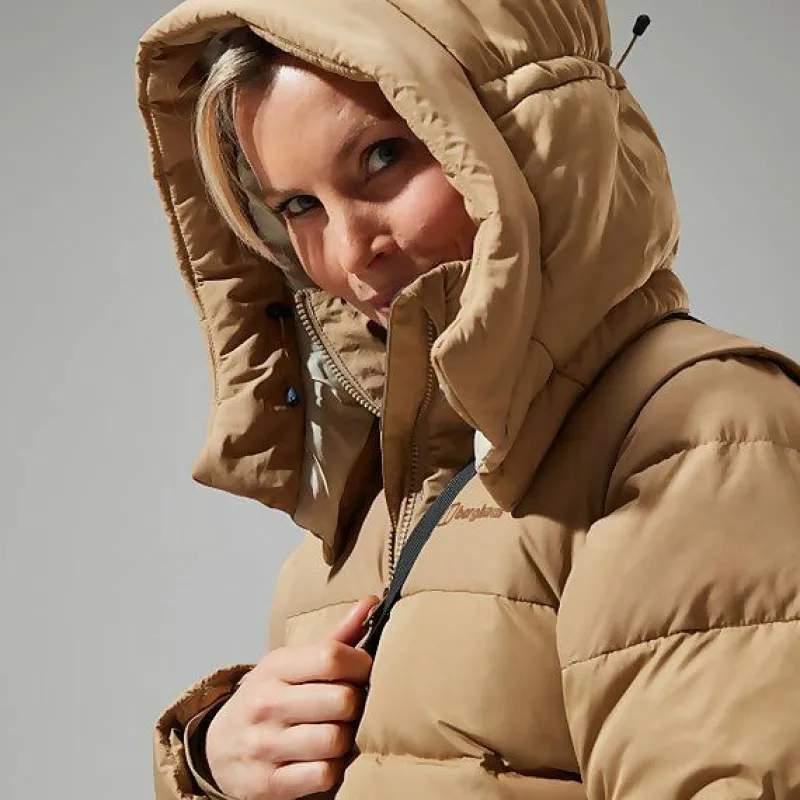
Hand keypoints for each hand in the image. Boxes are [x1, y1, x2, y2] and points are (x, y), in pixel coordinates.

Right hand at [205, 596, 377, 799]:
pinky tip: (325, 758)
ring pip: (336, 740)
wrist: (219, 747)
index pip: (332, 656)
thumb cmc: (269, 698)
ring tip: (340, 731)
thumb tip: (372, 602)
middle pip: (342, 701)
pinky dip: (333, 768)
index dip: (361, 665)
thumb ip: (336, 636)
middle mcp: (267, 704)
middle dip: (357, 704)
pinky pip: (323, 775)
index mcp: (276, 667)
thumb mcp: (292, 663)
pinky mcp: (266, 784)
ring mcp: (264, 746)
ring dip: (347, 739)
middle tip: (353, 706)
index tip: (363, 672)